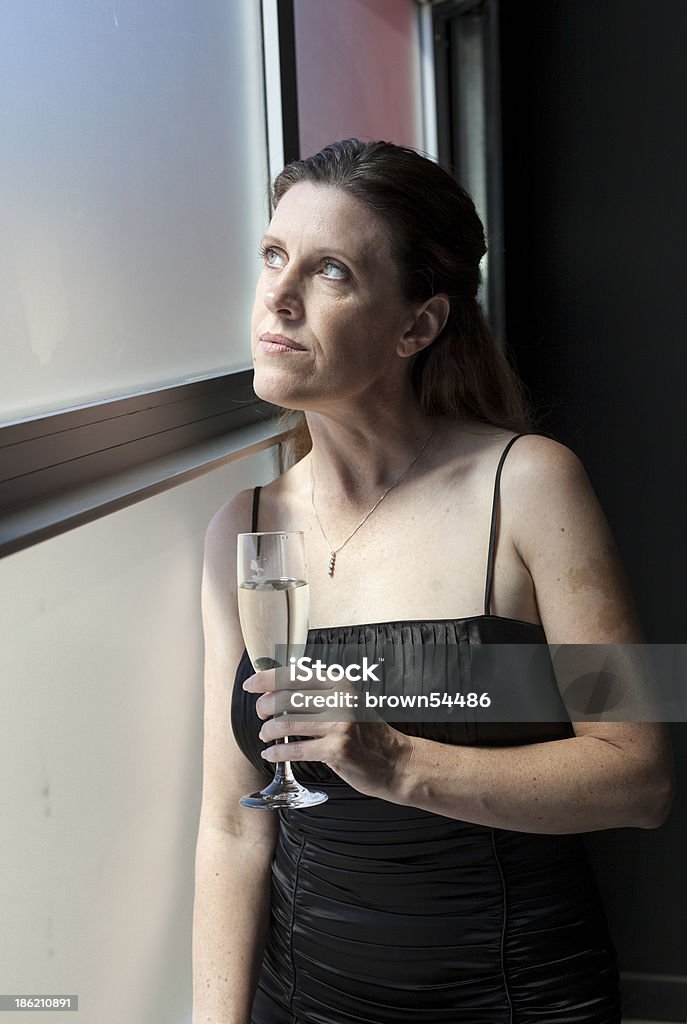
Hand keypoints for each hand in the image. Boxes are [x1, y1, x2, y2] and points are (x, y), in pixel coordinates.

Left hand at [242, 668, 412, 800]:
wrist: (394, 761)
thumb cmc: (366, 733)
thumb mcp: (346, 702)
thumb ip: (317, 694)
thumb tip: (274, 691)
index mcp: (340, 683)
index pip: (295, 674)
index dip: (267, 678)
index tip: (250, 685)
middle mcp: (341, 699)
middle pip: (287, 697)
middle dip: (265, 706)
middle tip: (260, 714)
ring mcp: (340, 725)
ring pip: (287, 723)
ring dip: (269, 731)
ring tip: (265, 735)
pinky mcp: (336, 750)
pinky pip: (295, 749)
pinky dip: (277, 752)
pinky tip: (271, 753)